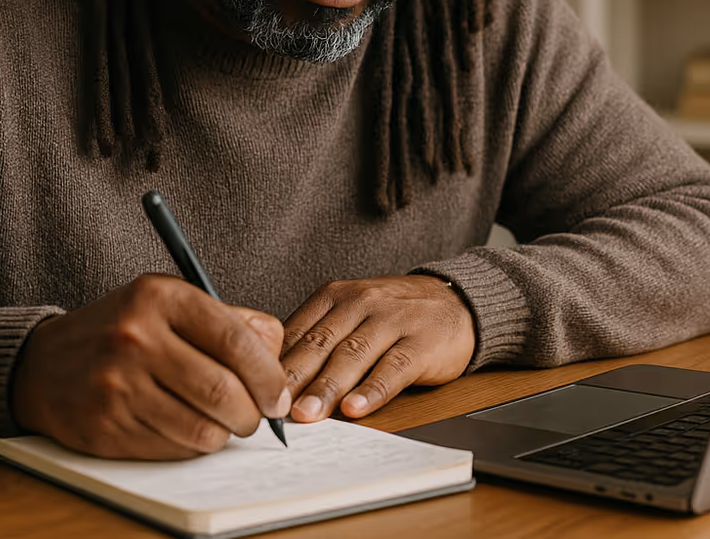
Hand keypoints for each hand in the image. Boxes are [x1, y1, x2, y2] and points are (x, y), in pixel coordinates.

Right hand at [10, 274, 290, 458]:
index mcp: (160, 297)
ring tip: (224, 422)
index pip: (234, 339)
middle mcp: (137, 338)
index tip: (278, 393)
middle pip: (222, 391)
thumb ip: (228, 320)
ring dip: (225, 434)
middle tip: (258, 415)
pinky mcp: (105, 427)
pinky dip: (193, 446)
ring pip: (201, 429)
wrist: (43, 363)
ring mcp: (117, 385)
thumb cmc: (124, 329)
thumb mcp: (171, 301)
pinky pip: (173, 450)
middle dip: (253, 413)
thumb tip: (277, 357)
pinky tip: (188, 428)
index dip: (268, 373)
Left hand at [281, 275, 475, 422]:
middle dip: (294, 377)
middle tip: (271, 405)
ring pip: (353, 355)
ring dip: (327, 388)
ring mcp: (392, 320)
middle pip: (321, 343)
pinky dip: (372, 390)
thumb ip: (319, 335)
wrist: (455, 300)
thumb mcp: (352, 310)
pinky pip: (393, 368)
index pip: (299, 330)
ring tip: (307, 414)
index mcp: (336, 295)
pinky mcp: (421, 343)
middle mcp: (361, 302)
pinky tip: (356, 409)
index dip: (276, 362)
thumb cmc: (394, 313)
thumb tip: (273, 374)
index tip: (254, 389)